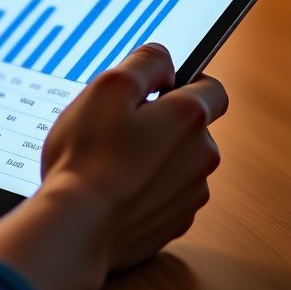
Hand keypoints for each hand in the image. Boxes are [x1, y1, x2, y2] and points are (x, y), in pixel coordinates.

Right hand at [0, 43, 227, 289]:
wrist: (78, 227)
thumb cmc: (88, 153)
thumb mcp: (109, 85)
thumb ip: (145, 62)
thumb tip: (165, 61)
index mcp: (190, 118)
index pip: (212, 88)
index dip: (184, 81)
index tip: (153, 87)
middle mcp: (202, 157)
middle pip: (191, 127)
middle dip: (162, 121)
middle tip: (117, 124)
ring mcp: (189, 195)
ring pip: (178, 162)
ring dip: (153, 156)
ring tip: (109, 160)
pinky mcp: (173, 224)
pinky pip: (165, 194)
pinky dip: (145, 189)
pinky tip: (113, 189)